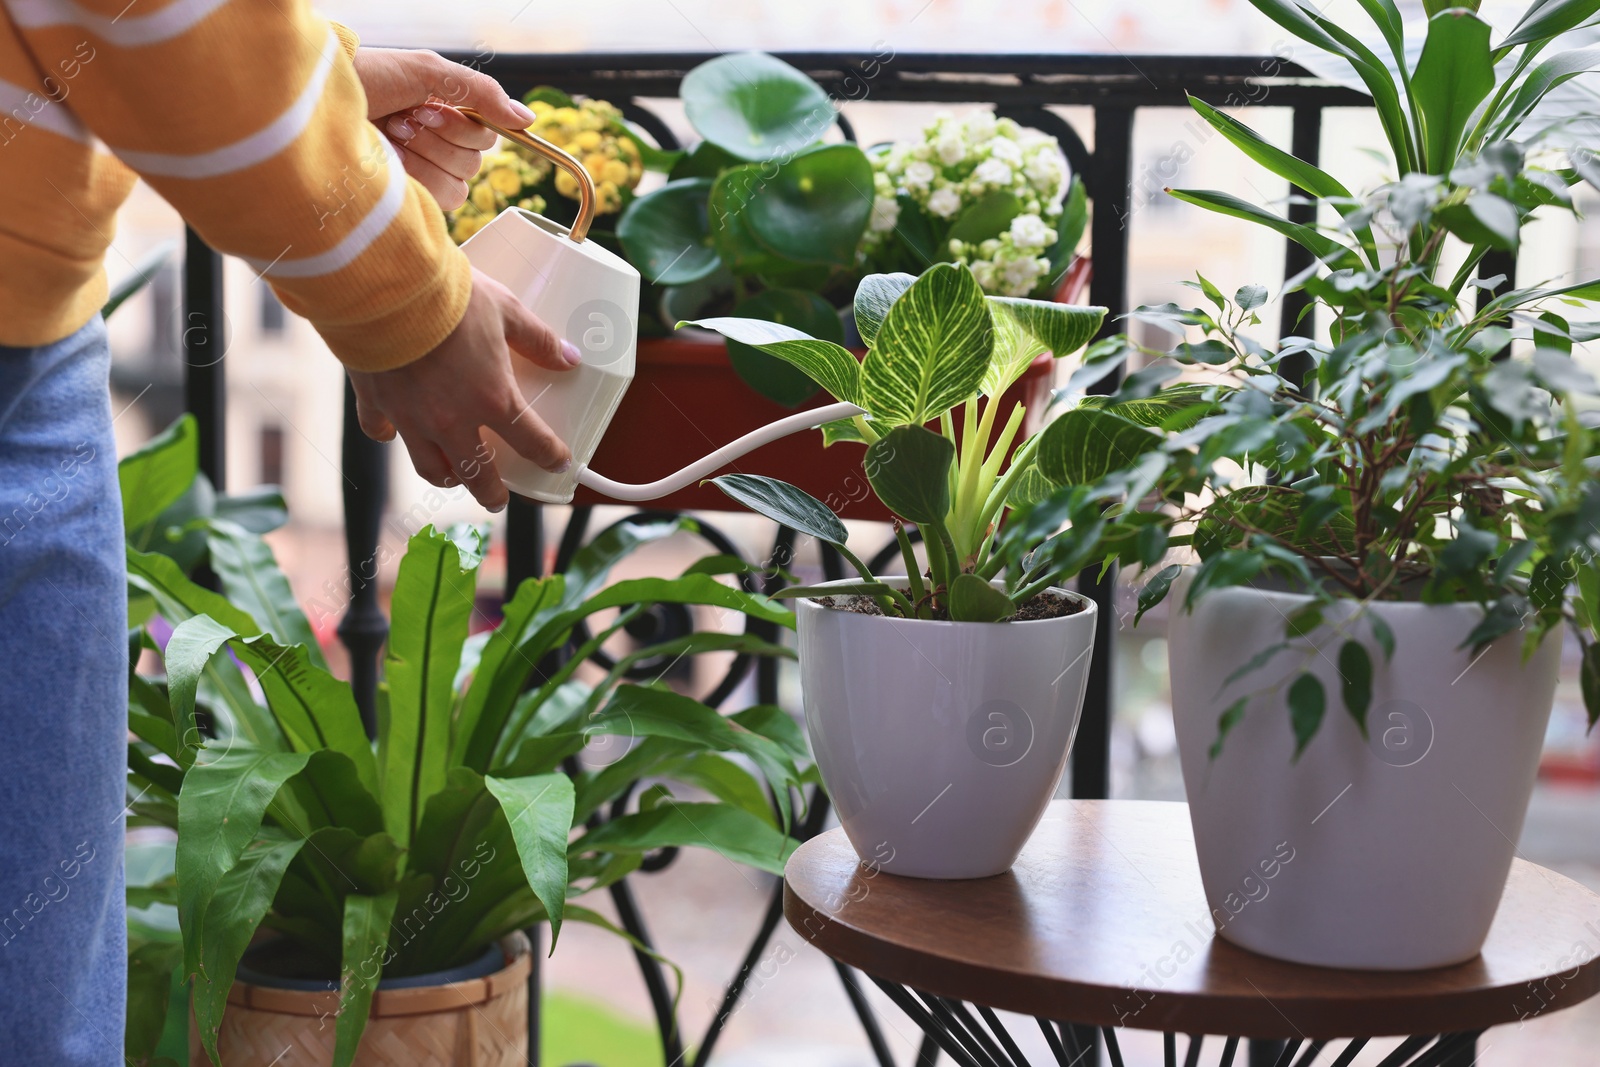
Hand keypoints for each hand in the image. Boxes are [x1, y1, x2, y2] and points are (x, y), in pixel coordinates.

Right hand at [349, 268, 581, 510]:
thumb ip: (538, 339)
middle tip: (498, 498)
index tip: (558, 463)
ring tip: (453, 476)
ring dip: (446, 476)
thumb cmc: (450, 297)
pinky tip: (392, 431)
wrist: (386, 288)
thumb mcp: (506, 311)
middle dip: (492, 493)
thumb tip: (569, 356)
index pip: (532, 442)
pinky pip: (380, 431)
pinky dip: (388, 434)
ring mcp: (411, 418)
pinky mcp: (375, 402)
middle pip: (478, 476)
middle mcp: (452, 421)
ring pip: (430, 467)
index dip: (550, 456)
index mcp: (493, 400)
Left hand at [350, 48, 534, 209]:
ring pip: (460, 184)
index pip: (486, 137)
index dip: (461, 127)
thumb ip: (482, 93)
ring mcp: (422, 175)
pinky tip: (390, 161)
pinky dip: (417, 177)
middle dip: (437, 138)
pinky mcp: (410, 199)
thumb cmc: (367, 78)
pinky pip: (442, 202)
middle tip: (403, 118)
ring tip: (392, 137)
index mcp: (446, 116)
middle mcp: (437, 147)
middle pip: (474, 163)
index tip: (426, 107)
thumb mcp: (428, 72)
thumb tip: (526, 120)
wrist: (320, 104)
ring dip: (425, 156)